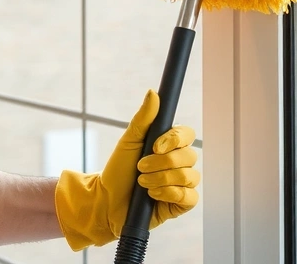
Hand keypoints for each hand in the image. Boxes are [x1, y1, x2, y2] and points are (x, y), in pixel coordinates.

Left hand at [54, 90, 199, 249]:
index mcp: (169, 145)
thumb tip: (153, 92)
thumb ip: (143, 119)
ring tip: (142, 183)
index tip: (155, 146)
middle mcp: (179, 162)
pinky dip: (168, 194)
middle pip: (189, 156)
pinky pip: (190, 197)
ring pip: (189, 177)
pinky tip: (153, 195)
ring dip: (161, 179)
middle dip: (161, 163)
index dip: (174, 140)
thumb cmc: (118, 170)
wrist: (107, 200)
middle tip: (140, 167)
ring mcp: (182, 183)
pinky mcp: (181, 203)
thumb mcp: (128, 141)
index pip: (187, 135)